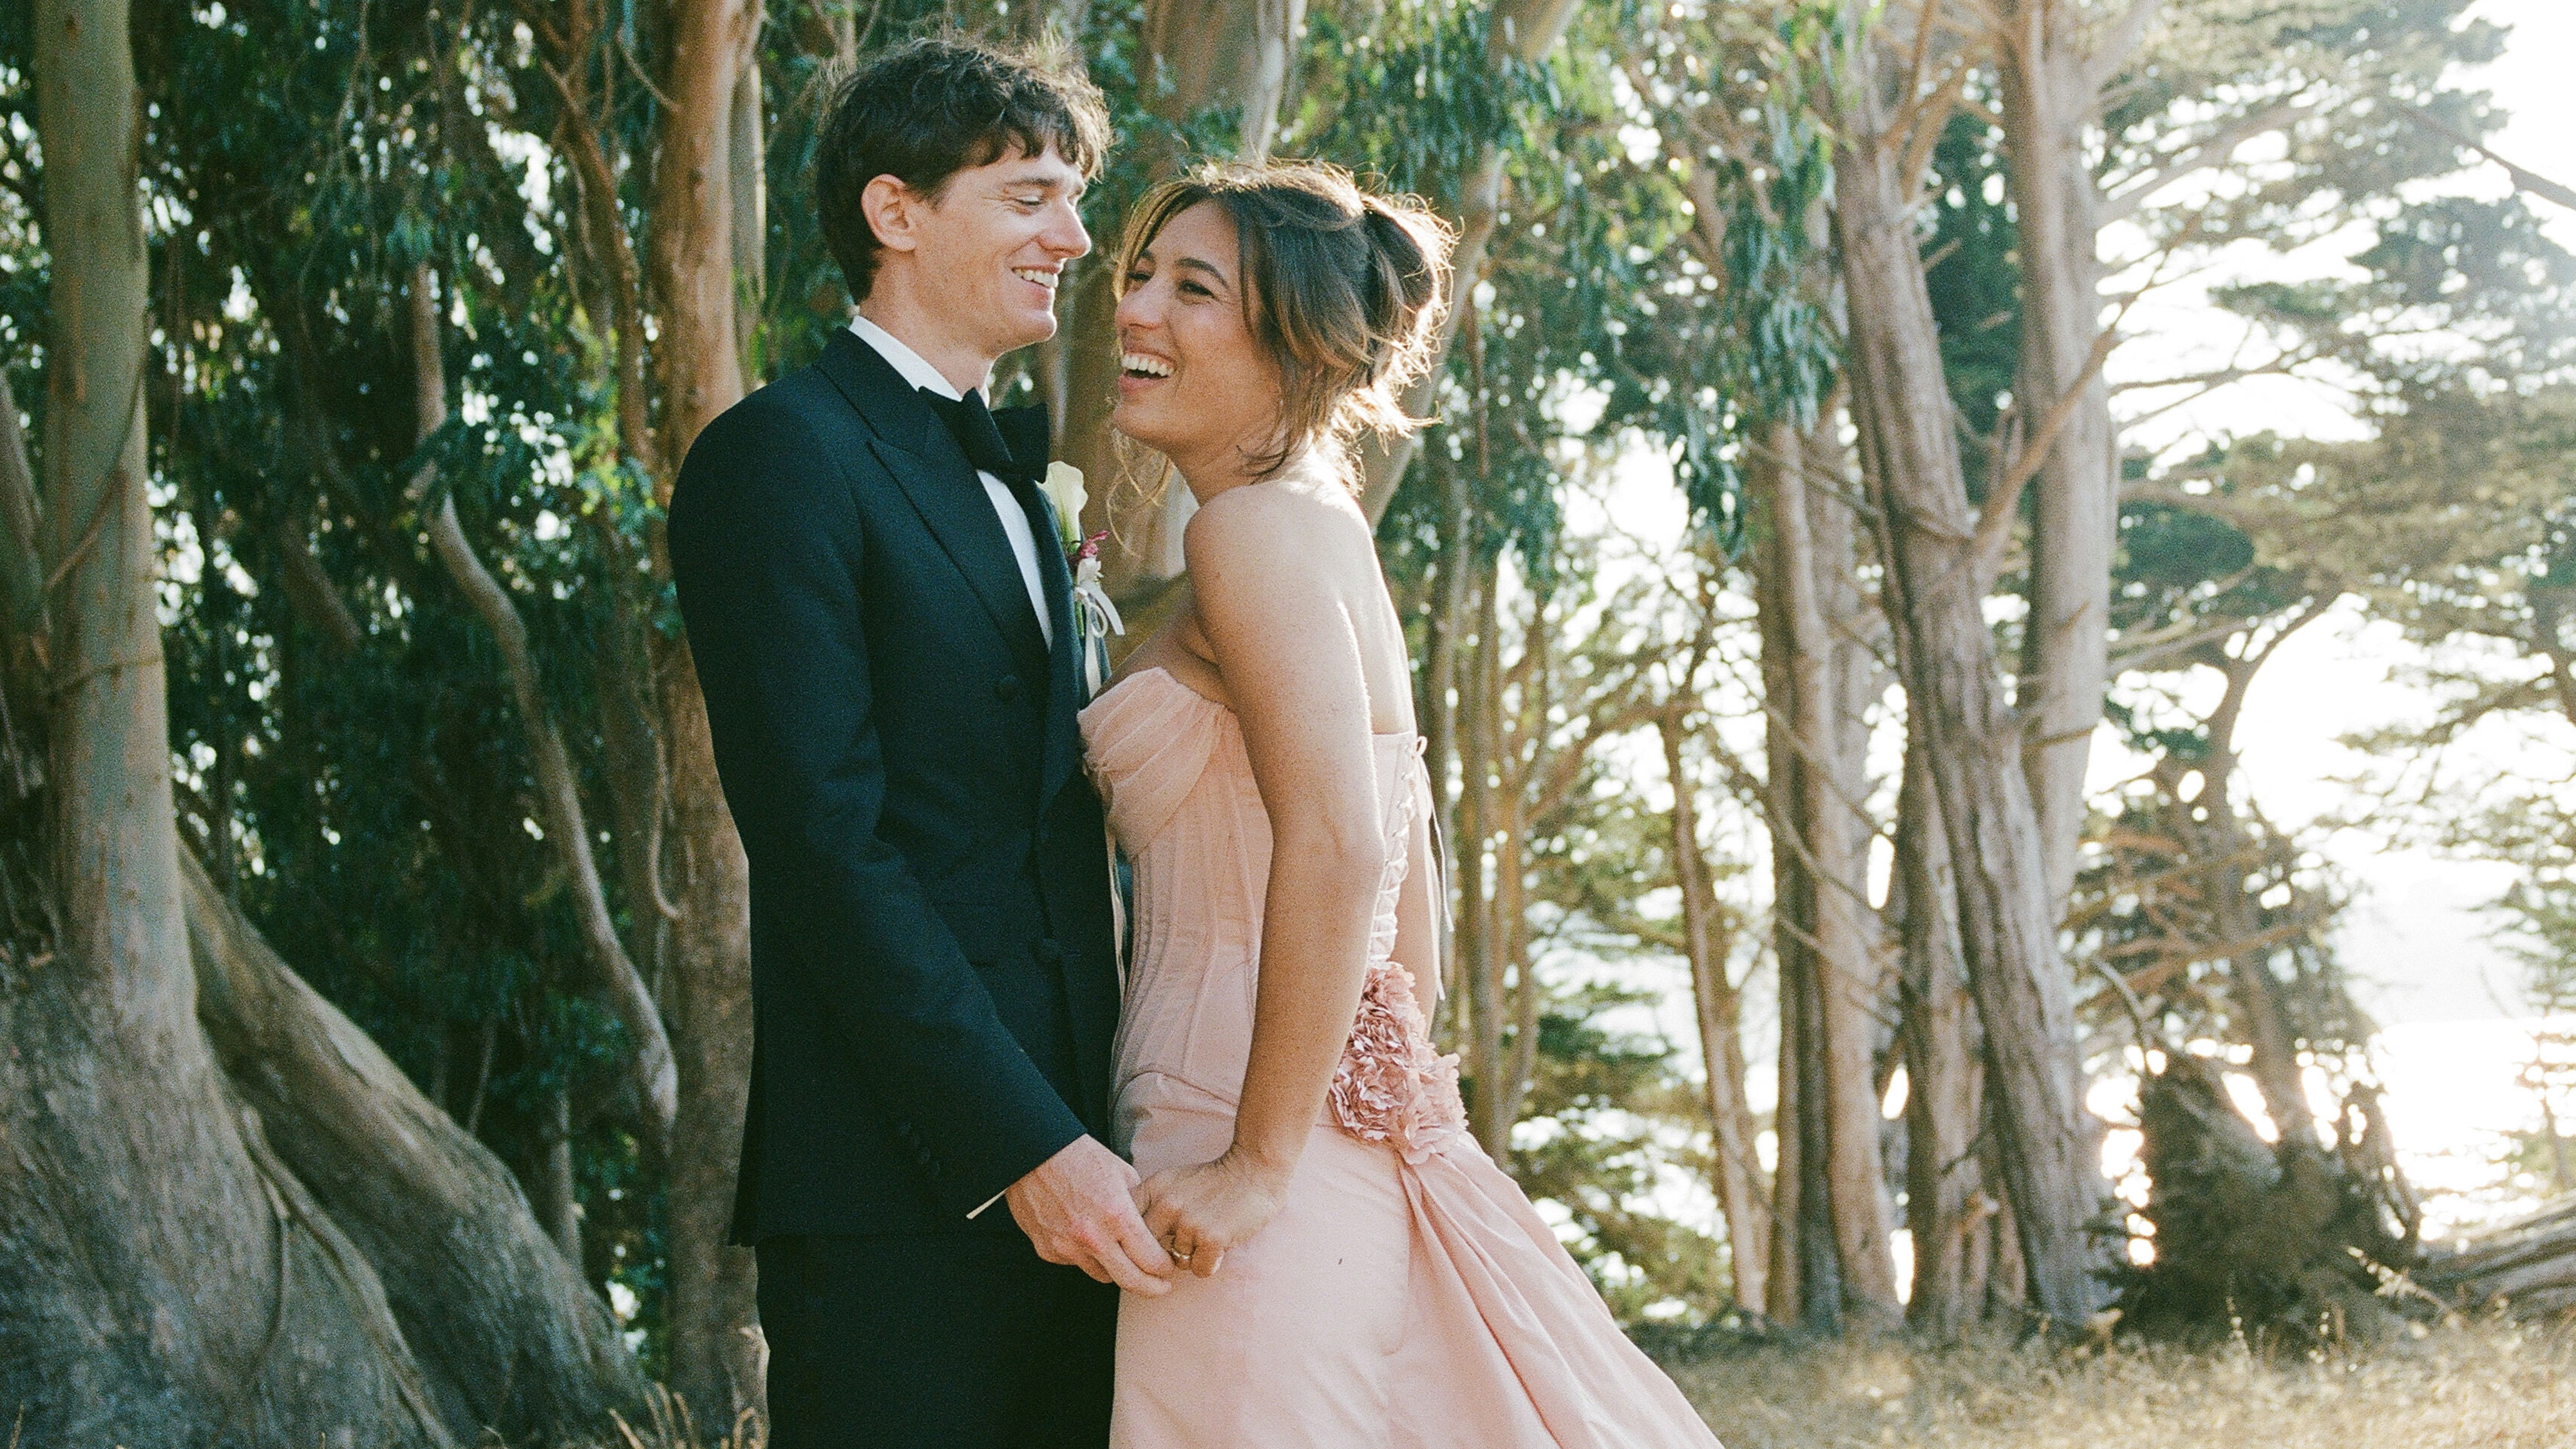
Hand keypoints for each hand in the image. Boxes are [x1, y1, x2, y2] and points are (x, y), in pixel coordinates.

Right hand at [1004, 1136, 1176, 1296]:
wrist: (1033, 1152)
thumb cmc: (1080, 1156)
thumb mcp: (1121, 1172)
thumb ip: (1138, 1202)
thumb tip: (1150, 1222)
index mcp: (1117, 1215)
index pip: (1150, 1259)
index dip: (1164, 1268)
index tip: (1167, 1267)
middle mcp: (1093, 1237)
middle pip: (1131, 1281)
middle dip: (1151, 1288)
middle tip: (1160, 1287)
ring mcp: (1067, 1247)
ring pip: (1103, 1275)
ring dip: (1115, 1268)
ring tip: (1119, 1252)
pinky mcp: (1047, 1250)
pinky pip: (1075, 1262)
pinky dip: (1085, 1255)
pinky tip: (1084, 1235)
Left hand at [1133, 1149, 1294, 1278]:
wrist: (1254, 1170)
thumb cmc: (1213, 1181)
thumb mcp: (1173, 1181)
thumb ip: (1149, 1204)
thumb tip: (1126, 1240)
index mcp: (1154, 1188)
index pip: (1123, 1224)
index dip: (1129, 1242)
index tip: (1140, 1247)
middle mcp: (1166, 1205)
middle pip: (1145, 1251)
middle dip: (1158, 1257)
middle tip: (1179, 1248)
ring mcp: (1189, 1222)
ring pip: (1176, 1263)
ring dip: (1191, 1256)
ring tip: (1207, 1234)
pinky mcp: (1211, 1238)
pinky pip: (1199, 1270)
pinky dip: (1210, 1263)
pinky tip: (1219, 1245)